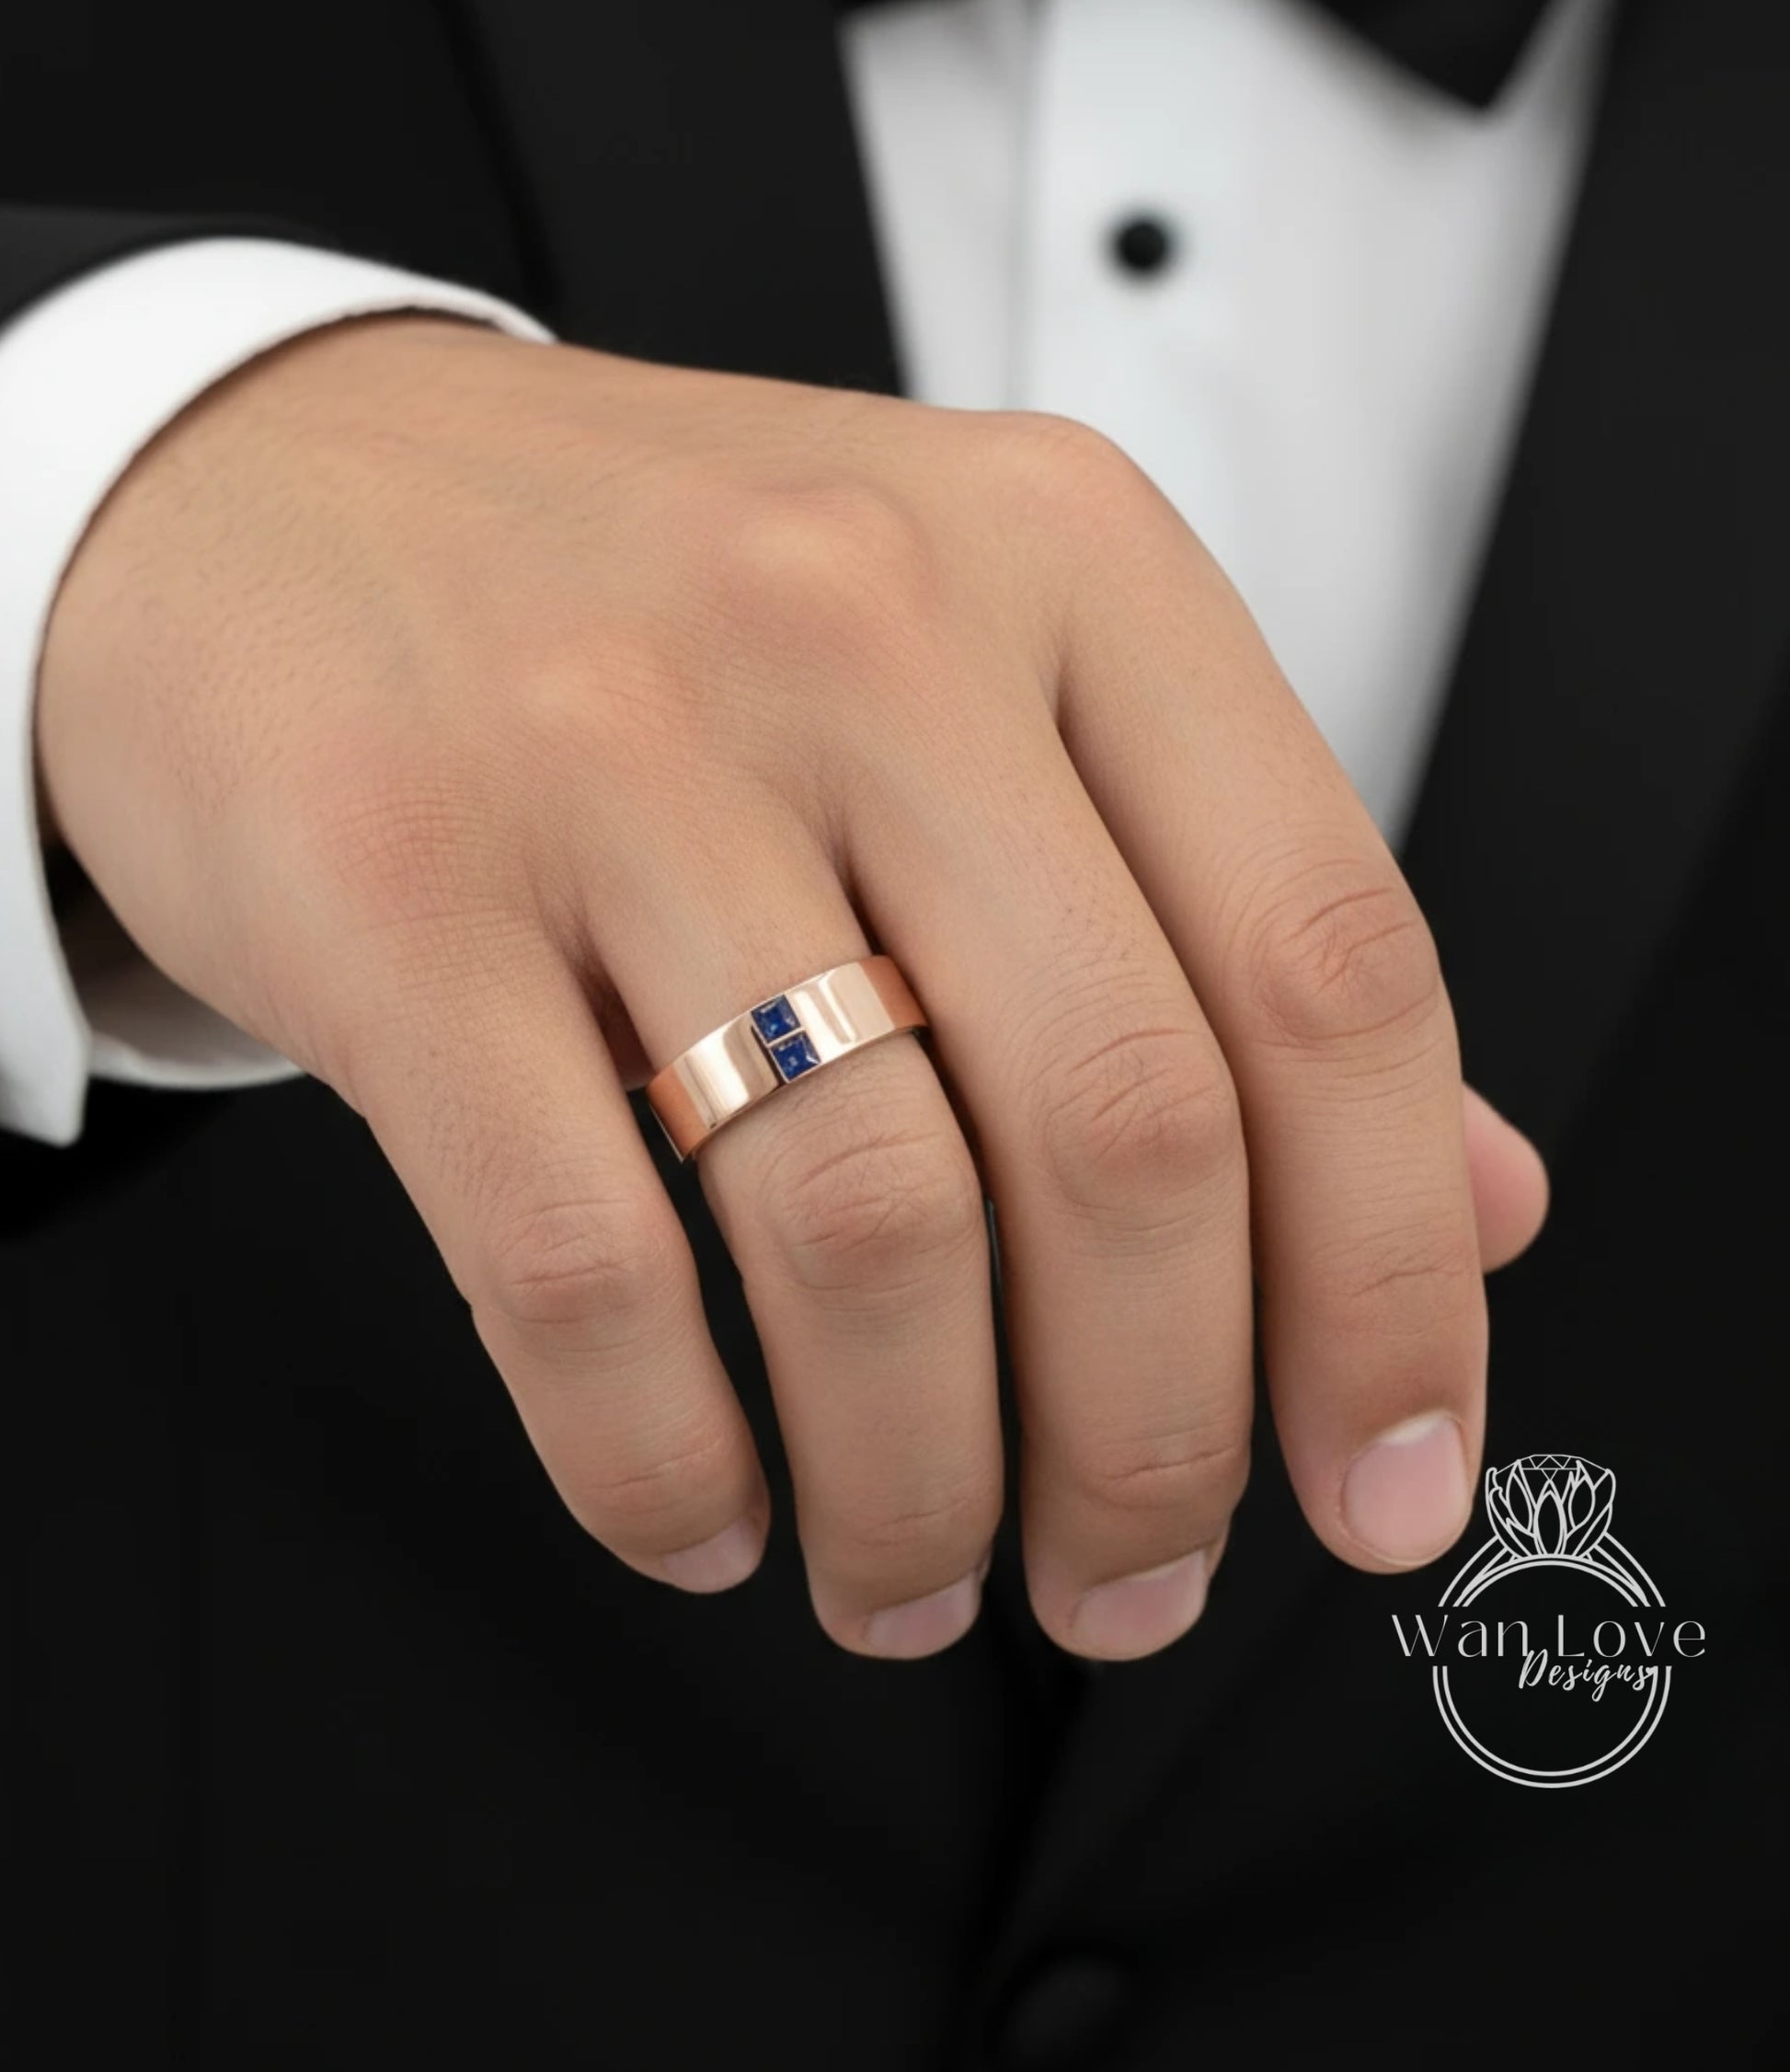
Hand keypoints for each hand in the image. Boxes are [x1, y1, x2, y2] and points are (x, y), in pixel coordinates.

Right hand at [39, 316, 1546, 1659]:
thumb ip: (1229, 925)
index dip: (1392, 1278)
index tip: (1383, 1479)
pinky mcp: (397, 886)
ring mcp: (615, 749)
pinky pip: (580, 1264)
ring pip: (867, 1228)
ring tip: (916, 1574)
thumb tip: (1476, 1199)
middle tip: (1124, 1578)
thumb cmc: (662, 606)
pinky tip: (705, 1511)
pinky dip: (664, 1458)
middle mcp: (867, 627)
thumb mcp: (998, 679)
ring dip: (921, 1486)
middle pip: (1124, 1129)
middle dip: (1156, 1439)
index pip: (1330, 969)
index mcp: (1070, 568)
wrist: (272, 489)